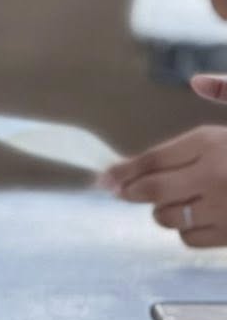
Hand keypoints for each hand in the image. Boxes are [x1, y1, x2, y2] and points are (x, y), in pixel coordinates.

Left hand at [105, 113, 226, 247]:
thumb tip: (198, 81)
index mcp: (214, 143)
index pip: (153, 158)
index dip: (123, 170)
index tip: (104, 178)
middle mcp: (215, 176)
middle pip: (153, 191)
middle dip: (132, 192)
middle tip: (124, 192)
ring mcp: (225, 208)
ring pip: (168, 218)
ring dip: (163, 212)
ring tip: (176, 202)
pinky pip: (191, 239)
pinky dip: (187, 231)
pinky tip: (199, 219)